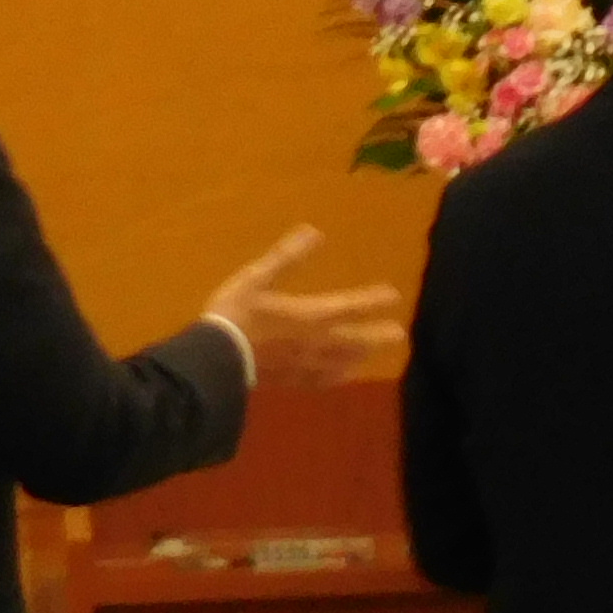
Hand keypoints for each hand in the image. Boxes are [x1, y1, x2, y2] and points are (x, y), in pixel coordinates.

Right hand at [204, 227, 407, 388]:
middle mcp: (315, 341)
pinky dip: (336, 376)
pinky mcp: (290, 380)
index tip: (393, 296)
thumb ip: (286, 257)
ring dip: (361, 356)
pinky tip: (340, 376)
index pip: (350, 306)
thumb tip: (312, 231)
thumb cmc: (235, 315)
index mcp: (310, 315)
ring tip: (372, 353)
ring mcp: (304, 365)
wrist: (213, 361)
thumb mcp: (257, 279)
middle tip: (399, 334)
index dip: (372, 301)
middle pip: (354, 339)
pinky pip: (321, 380)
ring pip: (342, 361)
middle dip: (377, 335)